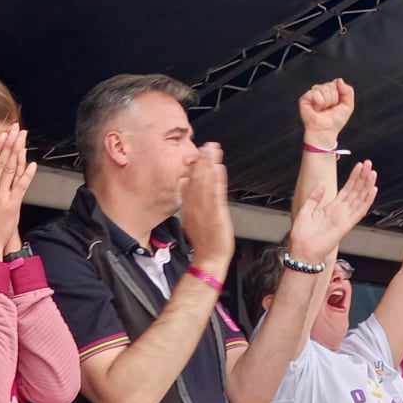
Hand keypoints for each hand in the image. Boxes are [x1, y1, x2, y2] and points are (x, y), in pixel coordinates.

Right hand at [0, 124, 35, 259]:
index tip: (3, 134)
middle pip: (3, 161)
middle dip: (10, 143)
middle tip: (16, 130)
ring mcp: (4, 196)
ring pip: (12, 170)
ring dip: (19, 153)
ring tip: (23, 139)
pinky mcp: (13, 205)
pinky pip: (22, 186)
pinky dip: (27, 174)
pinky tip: (32, 163)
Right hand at [178, 142, 234, 271]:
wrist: (209, 258)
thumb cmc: (203, 241)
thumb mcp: (190, 217)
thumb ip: (187, 199)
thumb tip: (184, 183)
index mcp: (188, 206)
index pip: (189, 182)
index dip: (193, 166)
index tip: (196, 151)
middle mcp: (195, 205)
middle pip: (196, 179)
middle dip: (201, 160)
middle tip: (205, 144)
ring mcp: (205, 209)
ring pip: (205, 182)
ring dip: (208, 164)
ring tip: (212, 149)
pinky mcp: (216, 214)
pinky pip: (215, 194)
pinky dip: (217, 180)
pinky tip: (219, 168)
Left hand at [286, 162, 377, 260]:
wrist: (302, 250)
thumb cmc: (302, 235)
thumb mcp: (306, 210)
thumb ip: (315, 197)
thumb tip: (322, 185)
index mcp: (332, 208)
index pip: (347, 189)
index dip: (354, 177)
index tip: (360, 166)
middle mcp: (341, 212)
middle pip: (356, 191)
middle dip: (363, 177)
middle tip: (369, 164)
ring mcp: (345, 218)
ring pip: (360, 198)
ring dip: (367, 184)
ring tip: (372, 172)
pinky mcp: (347, 224)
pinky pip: (360, 211)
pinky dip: (367, 200)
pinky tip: (373, 189)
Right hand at [298, 80, 354, 145]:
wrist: (326, 131)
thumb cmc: (335, 121)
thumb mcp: (348, 105)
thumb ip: (348, 91)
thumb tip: (339, 80)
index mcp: (330, 91)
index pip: (336, 83)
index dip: (339, 94)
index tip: (337, 105)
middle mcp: (320, 91)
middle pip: (330, 85)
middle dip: (333, 98)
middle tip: (329, 108)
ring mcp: (312, 94)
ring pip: (323, 88)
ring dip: (327, 101)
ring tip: (323, 109)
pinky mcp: (304, 98)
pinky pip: (315, 93)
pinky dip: (319, 102)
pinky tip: (317, 108)